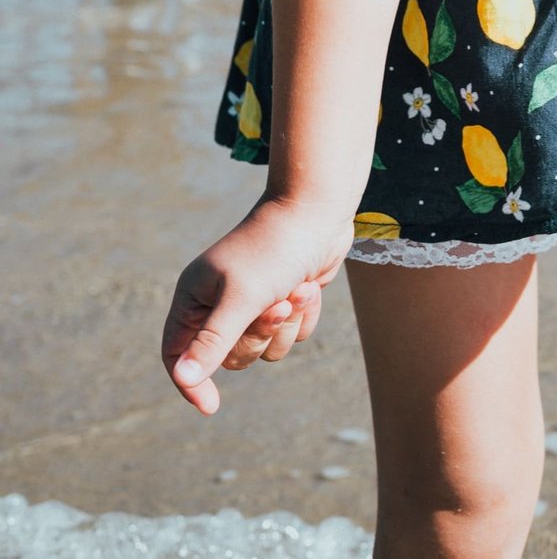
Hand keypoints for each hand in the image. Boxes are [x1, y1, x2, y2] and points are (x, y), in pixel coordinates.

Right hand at [162, 193, 355, 414]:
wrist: (319, 212)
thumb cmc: (274, 249)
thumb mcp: (241, 298)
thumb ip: (213, 341)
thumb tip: (184, 379)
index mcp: (195, 294)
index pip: (176, 352)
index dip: (190, 381)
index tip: (212, 406)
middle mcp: (220, 301)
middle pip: (230, 357)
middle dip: (259, 336)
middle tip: (277, 306)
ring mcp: (253, 301)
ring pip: (265, 349)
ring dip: (286, 325)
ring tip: (298, 290)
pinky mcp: (283, 300)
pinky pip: (290, 335)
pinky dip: (303, 316)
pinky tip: (310, 286)